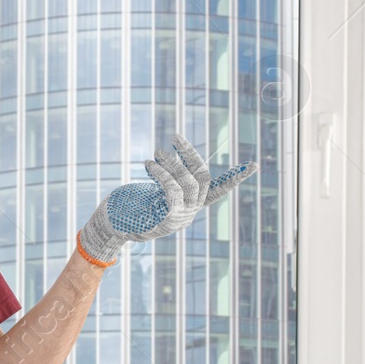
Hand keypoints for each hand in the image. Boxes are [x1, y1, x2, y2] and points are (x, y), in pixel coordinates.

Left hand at [77, 134, 254, 264]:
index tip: (253, 165)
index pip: (217, 190)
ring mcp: (179, 218)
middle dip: (189, 154)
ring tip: (156, 153)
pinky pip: (173, 191)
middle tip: (174, 137)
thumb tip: (174, 155)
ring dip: (171, 163)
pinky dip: (163, 174)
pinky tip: (149, 164)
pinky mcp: (166, 220)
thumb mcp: (150, 189)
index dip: (234, 177)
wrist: (111, 226)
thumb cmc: (128, 204)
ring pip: (187, 183)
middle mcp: (188, 213)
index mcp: (188, 205)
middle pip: (201, 178)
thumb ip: (167, 178)